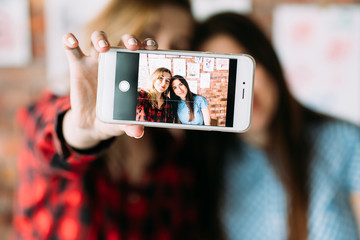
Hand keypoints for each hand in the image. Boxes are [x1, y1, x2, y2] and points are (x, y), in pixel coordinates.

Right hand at [62, 31, 157, 148]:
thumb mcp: (122, 123)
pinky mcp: (78, 66)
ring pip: (98, 39)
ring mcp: (95, 62)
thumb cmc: (113, 118)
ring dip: (101, 38)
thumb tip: (138, 133)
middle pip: (122, 41)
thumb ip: (130, 126)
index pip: (142, 52)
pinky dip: (69, 41)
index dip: (148, 44)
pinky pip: (71, 49)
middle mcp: (115, 61)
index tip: (151, 46)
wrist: (91, 124)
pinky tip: (71, 41)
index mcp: (131, 70)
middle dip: (129, 39)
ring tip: (104, 48)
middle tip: (132, 47)